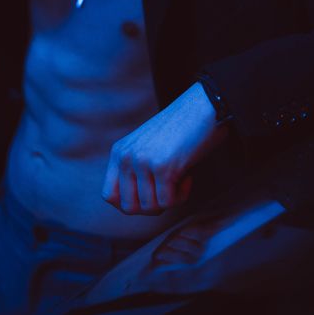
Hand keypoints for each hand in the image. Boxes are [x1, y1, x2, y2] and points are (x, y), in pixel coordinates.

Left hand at [101, 82, 226, 214]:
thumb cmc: (181, 130)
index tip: (150, 194)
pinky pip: (168, 202)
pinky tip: (187, 175)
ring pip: (149, 208)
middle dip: (152, 207)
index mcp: (119, 151)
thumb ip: (134, 169)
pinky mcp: (162, 167)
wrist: (204, 106)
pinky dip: (182, 196)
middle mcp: (126, 156)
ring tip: (179, 178)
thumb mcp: (146, 146)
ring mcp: (142, 161)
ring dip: (169, 200)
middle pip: (128, 208)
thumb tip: (132, 207)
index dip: (130, 203)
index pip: (109, 196)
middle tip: (168, 189)